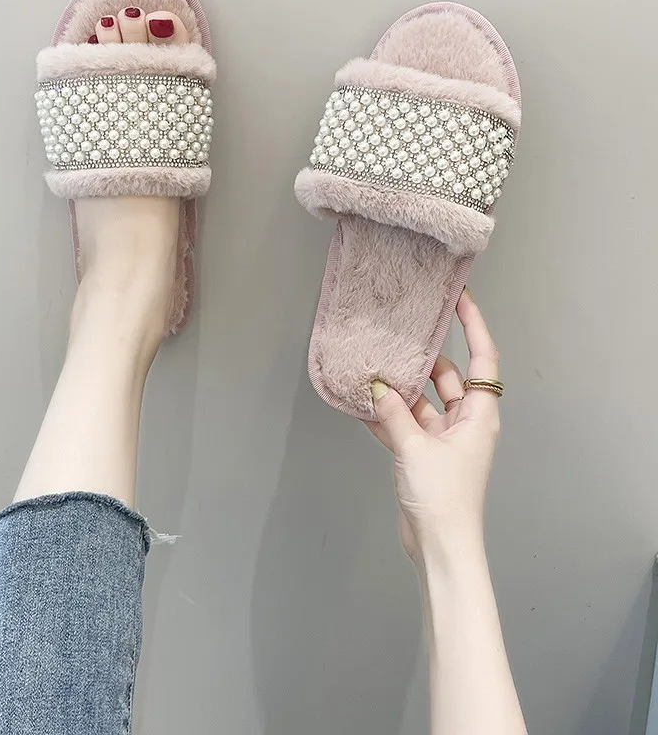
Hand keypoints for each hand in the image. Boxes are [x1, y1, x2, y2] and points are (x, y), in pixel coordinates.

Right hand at [367, 290, 500, 566]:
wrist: (441, 547)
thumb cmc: (443, 498)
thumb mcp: (415, 449)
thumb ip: (394, 414)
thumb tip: (376, 387)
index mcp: (479, 415)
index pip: (482, 359)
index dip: (473, 326)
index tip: (459, 299)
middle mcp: (465, 422)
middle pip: (446, 377)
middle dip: (422, 360)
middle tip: (396, 336)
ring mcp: (444, 440)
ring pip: (421, 401)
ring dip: (399, 391)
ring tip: (372, 369)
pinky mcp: (425, 455)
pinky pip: (406, 425)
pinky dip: (388, 417)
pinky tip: (363, 406)